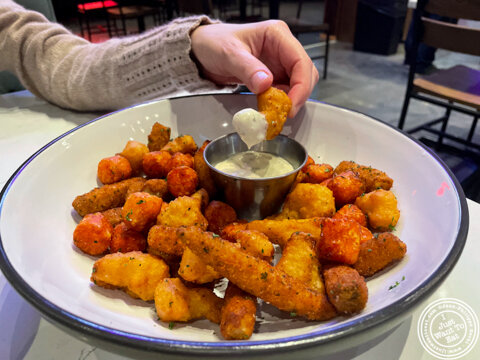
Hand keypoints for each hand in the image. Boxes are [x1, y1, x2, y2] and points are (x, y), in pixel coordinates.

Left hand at [191, 20, 318, 116]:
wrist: (202, 50)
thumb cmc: (214, 43)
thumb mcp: (229, 54)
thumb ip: (248, 69)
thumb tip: (266, 84)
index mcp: (276, 34)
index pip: (301, 60)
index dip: (301, 85)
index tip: (290, 104)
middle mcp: (282, 47)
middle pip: (305, 73)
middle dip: (298, 94)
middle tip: (285, 112)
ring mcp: (279, 61)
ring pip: (299, 83)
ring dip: (290, 99)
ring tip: (274, 109)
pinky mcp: (274, 74)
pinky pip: (285, 90)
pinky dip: (281, 101)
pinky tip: (269, 107)